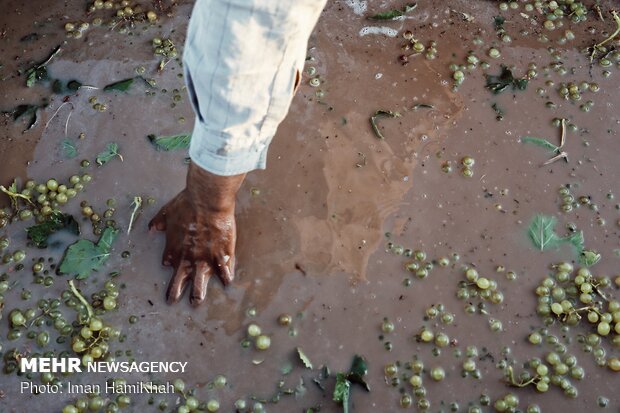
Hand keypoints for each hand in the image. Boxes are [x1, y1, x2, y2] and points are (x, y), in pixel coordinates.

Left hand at [149, 163, 245, 305]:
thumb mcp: (166, 212)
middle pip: (179, 283)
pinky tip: (228, 283)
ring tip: (197, 302)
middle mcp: (187, 260)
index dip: (170, 264)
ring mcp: (205, 261)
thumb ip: (158, 223)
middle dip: (175, 294)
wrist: (207, 203)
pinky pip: (224, 272)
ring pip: (200, 285)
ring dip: (198, 295)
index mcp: (173, 250)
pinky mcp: (222, 257)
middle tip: (173, 301)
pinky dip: (226, 278)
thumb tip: (151, 229)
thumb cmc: (186, 205)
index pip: (169, 264)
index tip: (171, 265)